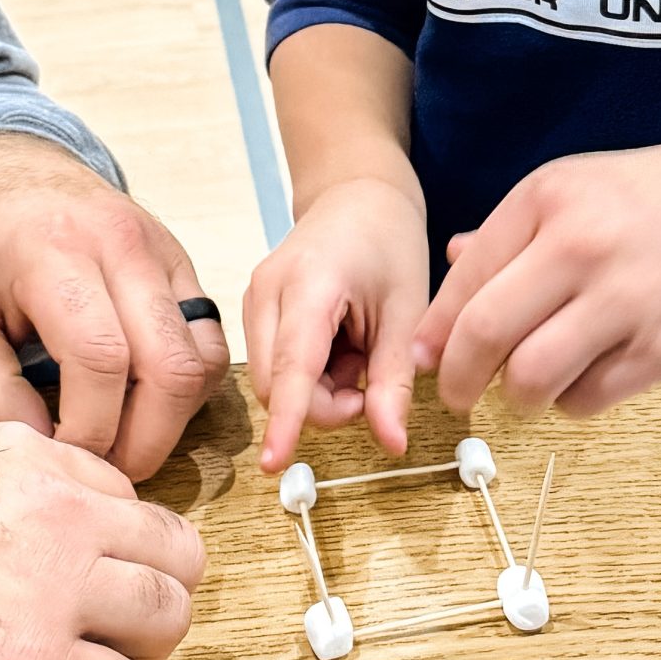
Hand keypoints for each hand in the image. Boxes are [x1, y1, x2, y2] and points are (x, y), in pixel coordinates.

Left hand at [0, 132, 228, 481]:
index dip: (89, 430)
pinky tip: (142, 401)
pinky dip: (187, 386)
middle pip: (168, 367)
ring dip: (171, 419)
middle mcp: (122, 244)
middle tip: (102, 469)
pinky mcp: (183, 263)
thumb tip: (39, 448)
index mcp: (54, 251)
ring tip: (121, 438)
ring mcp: (162, 251)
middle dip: (142, 440)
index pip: (100, 359)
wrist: (7, 168)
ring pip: (201, 360)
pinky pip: (209, 340)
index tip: (61, 458)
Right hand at [0, 421, 206, 659]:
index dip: (107, 557)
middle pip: (176, 553)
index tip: (69, 595)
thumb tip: (32, 558)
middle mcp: (55, 508)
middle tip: (98, 645)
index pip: (127, 499)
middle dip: (146, 605)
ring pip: (167, 619)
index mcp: (22, 457)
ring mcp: (53, 586)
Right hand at [242, 174, 430, 470]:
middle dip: (324, 405)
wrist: (358, 195)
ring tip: (356, 352)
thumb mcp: (407, 311)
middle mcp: (267, 290)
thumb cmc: (387, 242)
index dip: (287, 420)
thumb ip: (395, 380)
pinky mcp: (254, 310)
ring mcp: (254, 299)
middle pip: (279, 386)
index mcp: (309, 282)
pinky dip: (308, 374)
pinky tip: (336, 346)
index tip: (276, 464)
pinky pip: (274, 366)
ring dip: (317, 390)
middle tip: (370, 383)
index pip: (294, 366)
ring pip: (274, 382)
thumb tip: (392, 444)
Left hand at [412, 129, 660, 416]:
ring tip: (533, 387)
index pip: (464, 281)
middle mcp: (580, 244)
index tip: (425, 357)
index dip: (435, 332)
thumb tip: (452, 260)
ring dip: (519, 398)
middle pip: (483, 336)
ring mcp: (626, 299)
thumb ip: (519, 229)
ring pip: (530, 379)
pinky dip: (575, 402)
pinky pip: (588, 399)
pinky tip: (591, 378)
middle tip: (460, 397)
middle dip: (459, 380)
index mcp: (550, 197)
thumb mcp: (590, 186)